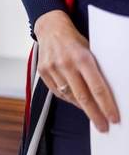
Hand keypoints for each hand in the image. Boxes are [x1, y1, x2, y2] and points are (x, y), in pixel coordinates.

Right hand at [35, 9, 119, 131]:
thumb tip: (106, 94)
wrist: (50, 28)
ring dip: (81, 107)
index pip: (97, 88)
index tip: (113, 118)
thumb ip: (96, 70)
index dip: (106, 106)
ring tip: (91, 111)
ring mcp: (52, 68)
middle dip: (95, 115)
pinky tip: (75, 100)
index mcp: (82, 57)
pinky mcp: (42, 71)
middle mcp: (65, 63)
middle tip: (103, 126)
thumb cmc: (73, 40)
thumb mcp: (90, 50)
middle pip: (83, 97)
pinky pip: (57, 92)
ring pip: (69, 96)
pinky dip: (68, 98)